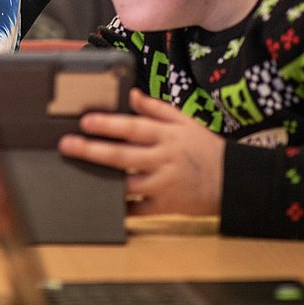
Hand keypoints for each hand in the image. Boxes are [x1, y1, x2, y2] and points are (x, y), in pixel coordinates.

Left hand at [58, 88, 224, 216]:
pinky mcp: (168, 207)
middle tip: (67, 146)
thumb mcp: (185, 122)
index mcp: (167, 136)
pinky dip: (122, 208)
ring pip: (128, 185)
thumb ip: (156, 109)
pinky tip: (103, 203)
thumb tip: (132, 94)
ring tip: (77, 174)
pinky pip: (140, 210)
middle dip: (92, 151)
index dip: (108, 125)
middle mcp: (164, 159)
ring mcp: (165, 184)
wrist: (236, 181)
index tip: (85, 122)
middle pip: (123, 156)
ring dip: (103, 180)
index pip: (133, 127)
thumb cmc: (206, 149)